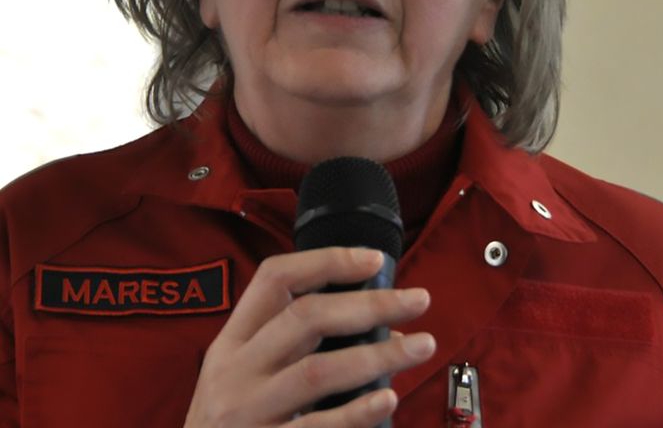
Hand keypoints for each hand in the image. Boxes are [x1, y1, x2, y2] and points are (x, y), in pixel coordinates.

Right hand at [184, 247, 434, 426]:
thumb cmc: (234, 424)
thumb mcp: (244, 375)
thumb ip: (293, 346)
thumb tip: (380, 324)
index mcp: (232, 341)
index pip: (275, 278)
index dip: (326, 261)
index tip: (374, 259)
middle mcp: (235, 372)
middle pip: (305, 318)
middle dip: (369, 304)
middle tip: (418, 301)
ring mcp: (247, 414)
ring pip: (317, 371)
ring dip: (378, 355)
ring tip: (423, 346)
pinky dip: (356, 412)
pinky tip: (387, 397)